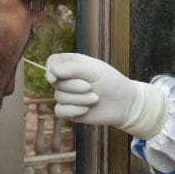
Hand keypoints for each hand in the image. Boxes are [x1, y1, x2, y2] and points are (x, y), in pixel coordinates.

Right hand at [45, 53, 167, 138]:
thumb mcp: (93, 70)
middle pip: (56, 82)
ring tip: (95, 98)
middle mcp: (67, 79)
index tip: (55, 76)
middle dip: (74, 86)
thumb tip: (51, 73)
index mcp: (72, 64)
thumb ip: (71, 68)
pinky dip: (73, 111)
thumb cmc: (111, 82)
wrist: (124, 104)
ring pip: (59, 97)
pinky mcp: (69, 111)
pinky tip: (86, 110)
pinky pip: (60, 111)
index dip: (51, 69)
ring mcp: (67, 95)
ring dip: (79, 99)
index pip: (52, 62)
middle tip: (92, 87)